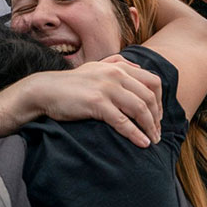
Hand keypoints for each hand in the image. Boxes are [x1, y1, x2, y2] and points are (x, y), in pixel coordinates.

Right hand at [23, 58, 162, 146]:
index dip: (160, 101)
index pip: (153, 81)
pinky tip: (143, 143)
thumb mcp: (96, 67)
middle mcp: (116, 74)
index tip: (158, 116)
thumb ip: (117, 63)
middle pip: (149, 97)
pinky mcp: (96, 103)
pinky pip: (123, 121)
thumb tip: (137, 67)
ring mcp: (106, 88)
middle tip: (157, 133)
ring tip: (153, 140)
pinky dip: (136, 134)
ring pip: (140, 109)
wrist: (45, 90)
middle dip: (157, 117)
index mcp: (119, 67)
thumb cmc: (71, 83)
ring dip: (150, 127)